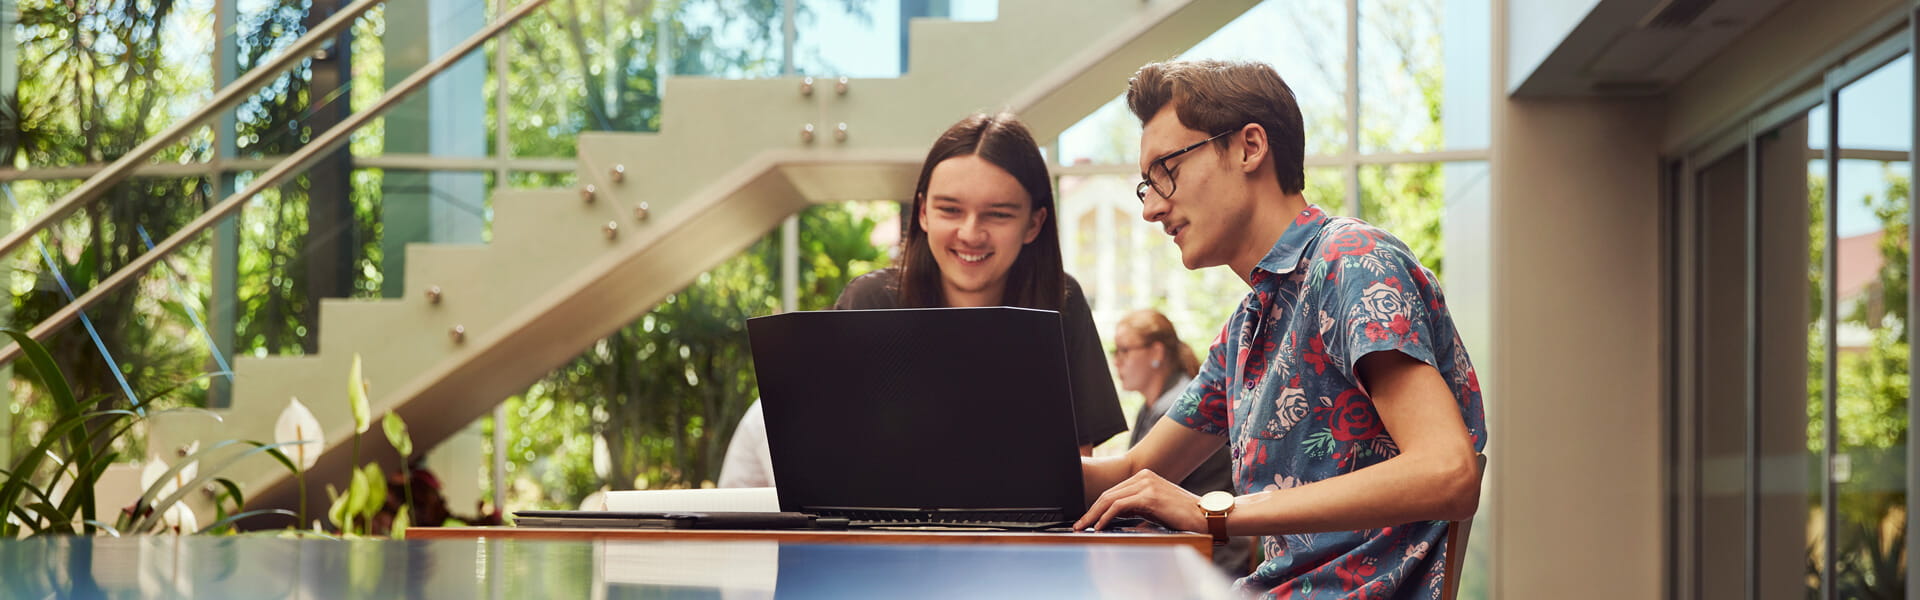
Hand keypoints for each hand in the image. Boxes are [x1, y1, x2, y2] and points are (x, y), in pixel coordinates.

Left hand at [1073, 469, 1205, 532]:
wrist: (1205, 515)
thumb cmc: (1182, 515)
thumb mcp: (1154, 508)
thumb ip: (1135, 507)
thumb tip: (1112, 517)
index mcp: (1144, 477)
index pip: (1113, 492)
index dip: (1096, 506)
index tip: (1086, 519)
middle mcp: (1144, 477)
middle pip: (1108, 494)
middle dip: (1091, 511)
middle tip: (1079, 525)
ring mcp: (1146, 484)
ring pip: (1110, 499)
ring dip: (1094, 515)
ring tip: (1084, 527)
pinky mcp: (1149, 496)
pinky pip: (1120, 506)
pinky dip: (1106, 516)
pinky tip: (1100, 526)